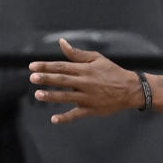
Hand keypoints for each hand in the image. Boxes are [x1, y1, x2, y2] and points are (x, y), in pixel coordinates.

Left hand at [29, 40, 144, 123]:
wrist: (131, 89)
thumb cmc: (112, 72)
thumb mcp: (96, 59)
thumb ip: (77, 54)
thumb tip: (62, 42)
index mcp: (85, 69)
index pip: (62, 66)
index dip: (46, 66)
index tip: (32, 66)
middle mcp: (85, 83)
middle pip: (62, 80)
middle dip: (46, 78)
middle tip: (32, 78)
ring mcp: (88, 97)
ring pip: (67, 97)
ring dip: (52, 96)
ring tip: (38, 95)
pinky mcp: (92, 109)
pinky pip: (76, 114)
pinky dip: (65, 117)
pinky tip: (54, 119)